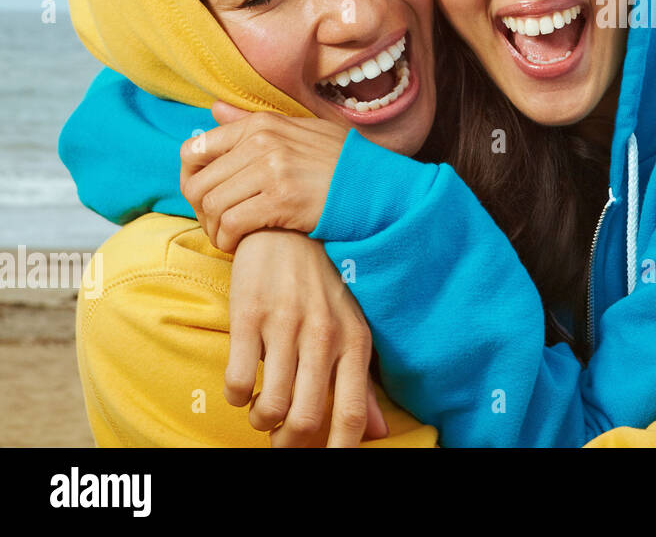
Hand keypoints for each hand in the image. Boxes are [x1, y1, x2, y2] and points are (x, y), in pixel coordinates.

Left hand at [179, 102, 348, 252]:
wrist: (378, 187)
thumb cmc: (341, 162)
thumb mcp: (301, 129)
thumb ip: (254, 122)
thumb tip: (214, 110)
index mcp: (263, 124)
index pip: (196, 149)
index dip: (191, 178)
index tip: (205, 197)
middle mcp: (263, 142)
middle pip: (200, 183)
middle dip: (200, 211)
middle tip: (216, 225)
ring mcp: (272, 170)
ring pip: (212, 205)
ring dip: (214, 229)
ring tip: (228, 237)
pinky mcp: (281, 200)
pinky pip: (232, 224)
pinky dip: (228, 240)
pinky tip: (238, 245)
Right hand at [227, 228, 388, 446]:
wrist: (287, 232)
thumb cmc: (322, 288)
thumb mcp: (351, 328)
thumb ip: (362, 383)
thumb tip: (380, 433)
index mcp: (355, 342)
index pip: (351, 415)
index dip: (336, 452)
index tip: (322, 463)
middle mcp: (324, 336)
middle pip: (305, 421)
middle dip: (287, 443)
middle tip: (278, 437)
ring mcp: (286, 326)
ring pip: (269, 407)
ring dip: (260, 420)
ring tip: (259, 409)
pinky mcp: (249, 316)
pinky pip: (236, 381)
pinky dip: (234, 396)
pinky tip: (240, 385)